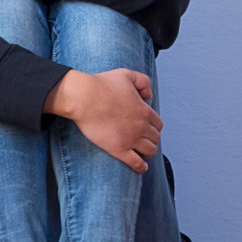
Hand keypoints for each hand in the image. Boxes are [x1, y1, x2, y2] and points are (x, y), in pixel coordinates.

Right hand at [46, 69, 161, 172]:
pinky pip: (136, 163)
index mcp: (144, 110)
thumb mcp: (126, 74)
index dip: (153, 126)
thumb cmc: (101, 85)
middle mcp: (141, 126)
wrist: (84, 98)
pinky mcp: (118, 149)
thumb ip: (143, 81)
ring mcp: (131, 139)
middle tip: (144, 140)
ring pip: (149, 151)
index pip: (158, 124)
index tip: (147, 128)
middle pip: (155, 138)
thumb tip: (148, 95)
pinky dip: (141, 167)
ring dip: (148, 152)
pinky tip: (141, 167)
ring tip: (143, 153)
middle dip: (151, 139)